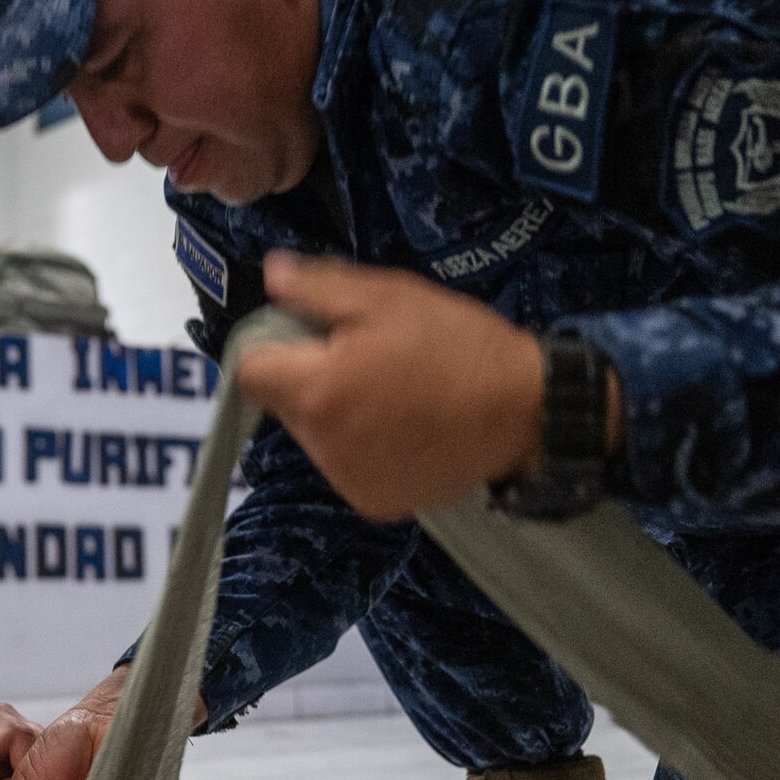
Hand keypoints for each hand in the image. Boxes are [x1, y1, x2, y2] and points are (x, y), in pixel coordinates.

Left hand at [235, 252, 544, 521]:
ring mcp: (347, 481)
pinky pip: (345, 467)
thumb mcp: (389, 298)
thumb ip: (318, 288)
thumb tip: (268, 275)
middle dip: (308, 379)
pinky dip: (361, 448)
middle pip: (282, 405)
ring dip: (335, 414)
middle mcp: (321, 445)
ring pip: (313, 437)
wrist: (529, 412)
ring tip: (390, 393)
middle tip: (363, 358)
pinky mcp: (374, 504)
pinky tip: (403, 427)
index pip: (250, 372)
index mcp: (317, 391)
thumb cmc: (458, 344)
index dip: (269, 347)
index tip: (304, 335)